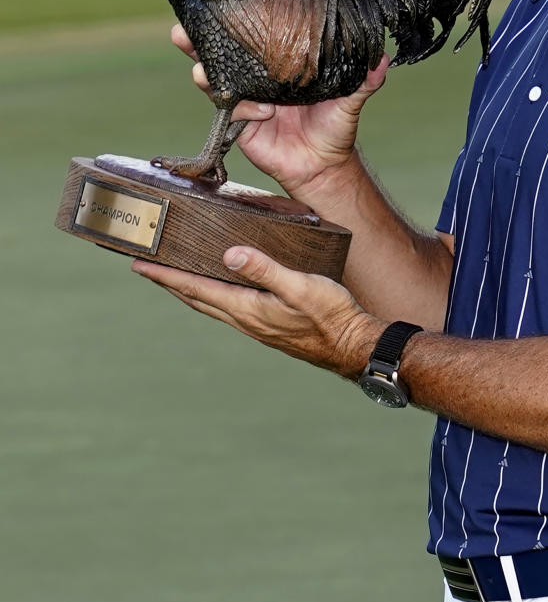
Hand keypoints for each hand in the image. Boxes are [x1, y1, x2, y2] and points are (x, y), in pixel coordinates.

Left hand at [132, 244, 383, 373]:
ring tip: (174, 277)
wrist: (354, 347)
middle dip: (169, 283)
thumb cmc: (332, 317)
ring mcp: (257, 326)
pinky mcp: (269, 326)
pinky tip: (220, 290)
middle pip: (196, 299)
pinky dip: (213, 297)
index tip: (139, 265)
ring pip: (212, 305)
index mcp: (247, 309)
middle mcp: (246, 320)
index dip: (166, 276)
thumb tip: (229, 254)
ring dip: (190, 291)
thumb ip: (265, 269)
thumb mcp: (301, 287)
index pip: (196, 289)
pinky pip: (229, 309)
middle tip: (145, 268)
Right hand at [169, 23, 388, 197]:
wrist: (324, 166)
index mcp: (279, 61)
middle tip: (181, 30)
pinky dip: (242, 108)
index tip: (220, 0)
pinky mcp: (240, 124)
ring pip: (214, 78)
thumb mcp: (352, 99)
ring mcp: (245, 98)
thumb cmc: (335, 128)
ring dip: (203, 71)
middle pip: (219, 51)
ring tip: (201, 69)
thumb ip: (364, 80)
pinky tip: (261, 111)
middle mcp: (257, 75)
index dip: (234, 18)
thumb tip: (383, 58)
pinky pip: (231, 110)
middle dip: (197, 39)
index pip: (252, 33)